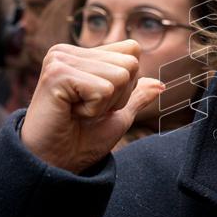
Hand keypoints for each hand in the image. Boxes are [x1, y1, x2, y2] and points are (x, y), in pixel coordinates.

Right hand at [21, 40, 163, 173]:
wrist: (56, 165)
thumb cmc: (81, 142)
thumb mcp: (118, 116)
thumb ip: (136, 96)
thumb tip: (161, 84)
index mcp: (82, 55)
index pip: (132, 50)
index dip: (127, 85)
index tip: (99, 103)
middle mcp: (68, 52)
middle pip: (130, 63)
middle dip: (119, 96)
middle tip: (87, 111)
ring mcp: (60, 60)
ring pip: (120, 76)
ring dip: (105, 104)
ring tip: (78, 112)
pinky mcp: (56, 74)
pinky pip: (104, 89)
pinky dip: (94, 109)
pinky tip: (71, 114)